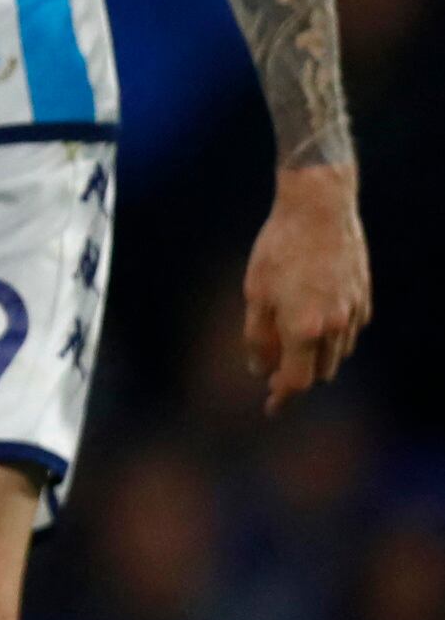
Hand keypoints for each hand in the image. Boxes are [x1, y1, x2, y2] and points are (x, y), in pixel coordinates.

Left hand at [242, 160, 368, 411]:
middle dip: (297, 374)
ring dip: (314, 356)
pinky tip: (313, 316)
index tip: (270, 408)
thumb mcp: (255, 292)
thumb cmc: (278, 248)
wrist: (319, 211)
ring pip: (336, 354)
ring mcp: (354, 314)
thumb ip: (257, 336)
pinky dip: (330, 334)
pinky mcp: (364, 301)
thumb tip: (258, 369)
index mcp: (304, 328)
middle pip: (318, 371)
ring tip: (290, 339)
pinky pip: (347, 332)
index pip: (296, 380)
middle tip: (273, 368)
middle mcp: (335, 328)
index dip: (282, 397)